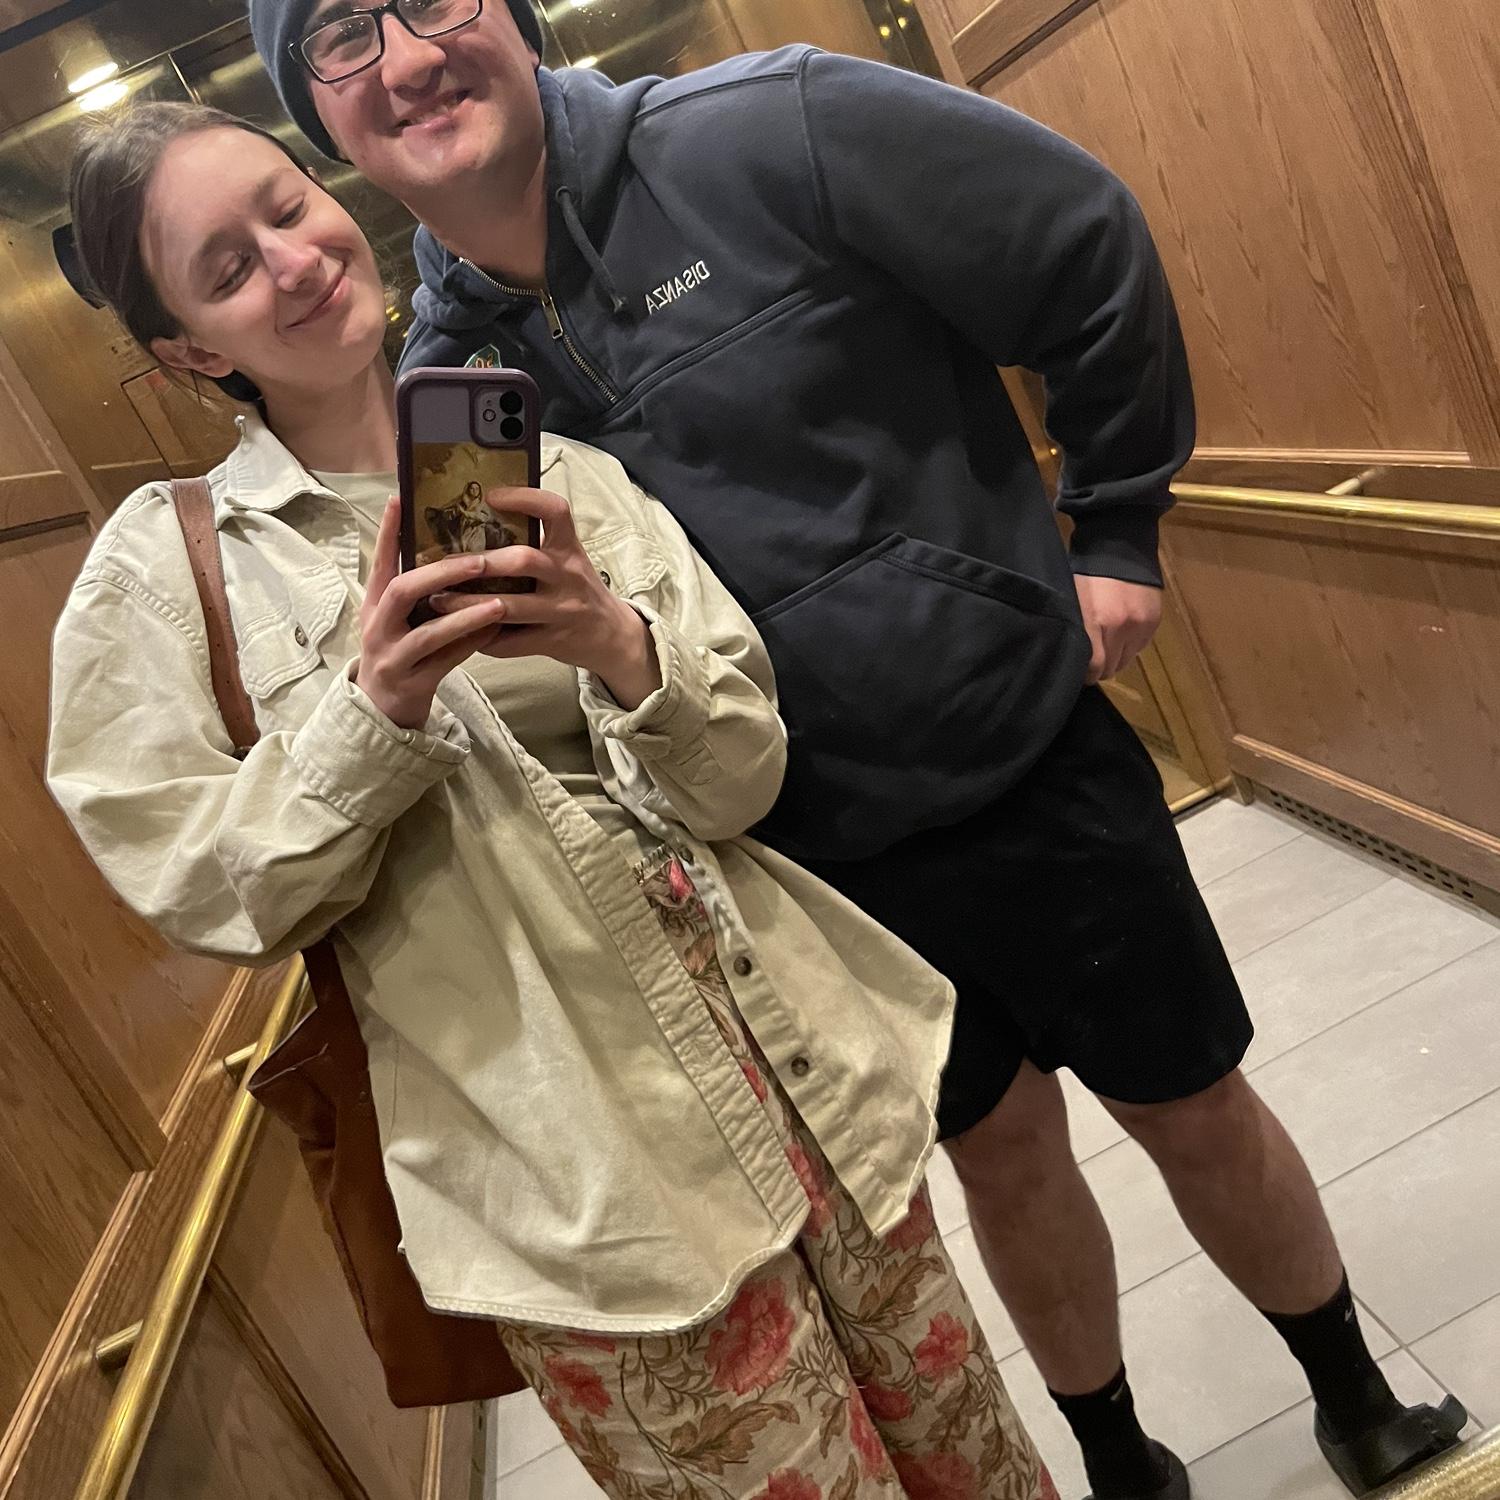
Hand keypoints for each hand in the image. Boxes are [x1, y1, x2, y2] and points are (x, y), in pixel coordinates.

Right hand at [355, 498, 509, 728]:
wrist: (383, 709)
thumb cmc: (401, 652)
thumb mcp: (399, 619)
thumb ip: (417, 590)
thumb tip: (453, 549)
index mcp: (374, 605)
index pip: (380, 561)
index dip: (389, 532)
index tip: (400, 498)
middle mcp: (377, 627)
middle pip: (401, 591)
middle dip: (440, 573)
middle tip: (478, 561)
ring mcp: (393, 656)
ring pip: (427, 632)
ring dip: (464, 615)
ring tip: (499, 602)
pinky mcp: (412, 683)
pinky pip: (446, 661)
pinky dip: (471, 644)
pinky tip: (496, 631)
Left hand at [429, 485, 662, 710]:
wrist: (613, 635)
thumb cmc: (578, 591)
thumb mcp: (568, 560)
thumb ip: (536, 544)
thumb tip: (479, 525)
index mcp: (569, 549)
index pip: (555, 512)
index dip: (524, 498)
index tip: (491, 496)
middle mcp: (569, 576)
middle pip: (524, 560)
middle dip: (481, 562)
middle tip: (446, 563)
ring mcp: (563, 611)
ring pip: (510, 607)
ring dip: (469, 603)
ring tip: (439, 600)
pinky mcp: (554, 641)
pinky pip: (513, 642)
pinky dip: (485, 639)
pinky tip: (463, 634)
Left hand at [1073, 574, 1162, 682]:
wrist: (1120, 548)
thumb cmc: (1087, 575)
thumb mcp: (1073, 602)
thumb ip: (1076, 631)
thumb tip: (1073, 659)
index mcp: (1096, 621)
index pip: (1094, 667)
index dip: (1086, 674)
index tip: (1080, 672)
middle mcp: (1121, 628)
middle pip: (1111, 668)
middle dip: (1100, 668)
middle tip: (1091, 659)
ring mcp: (1140, 626)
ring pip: (1126, 661)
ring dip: (1115, 658)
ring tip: (1106, 644)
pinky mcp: (1153, 623)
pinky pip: (1139, 648)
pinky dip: (1129, 646)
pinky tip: (1121, 632)